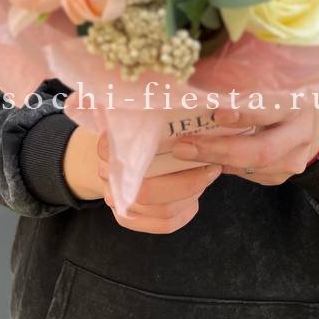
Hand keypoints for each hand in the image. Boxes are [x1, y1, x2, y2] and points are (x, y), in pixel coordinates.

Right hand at [96, 110, 239, 232]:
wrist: (117, 151)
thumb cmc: (141, 126)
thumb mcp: (143, 110)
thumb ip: (153, 102)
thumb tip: (188, 94)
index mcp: (107, 145)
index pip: (131, 157)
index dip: (159, 155)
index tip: (190, 148)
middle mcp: (107, 175)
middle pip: (147, 192)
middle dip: (187, 183)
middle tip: (211, 167)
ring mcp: (115, 199)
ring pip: (160, 210)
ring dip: (190, 196)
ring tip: (205, 177)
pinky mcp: (127, 218)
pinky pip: (163, 224)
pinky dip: (185, 213)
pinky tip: (195, 199)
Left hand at [169, 101, 318, 185]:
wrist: (309, 122)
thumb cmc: (277, 97)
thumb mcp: (267, 86)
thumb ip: (240, 93)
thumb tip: (199, 93)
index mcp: (295, 104)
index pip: (271, 111)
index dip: (245, 115)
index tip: (217, 114)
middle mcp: (300, 134)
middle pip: (261, 150)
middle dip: (219, 150)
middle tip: (184, 147)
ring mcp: (295, 159)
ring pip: (254, 168)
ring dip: (217, 161)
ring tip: (187, 153)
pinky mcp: (283, 175)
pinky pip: (250, 175)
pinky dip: (226, 167)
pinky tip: (206, 159)